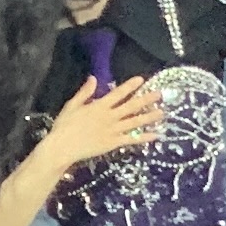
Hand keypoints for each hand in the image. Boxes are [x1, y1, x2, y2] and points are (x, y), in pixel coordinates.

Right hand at [39, 75, 166, 170]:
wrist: (63, 147)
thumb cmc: (64, 126)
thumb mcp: (71, 105)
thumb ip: (84, 92)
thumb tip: (93, 78)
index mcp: (99, 106)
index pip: (118, 93)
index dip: (130, 86)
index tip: (141, 80)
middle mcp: (110, 117)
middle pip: (131, 106)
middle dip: (146, 99)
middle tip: (160, 94)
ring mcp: (113, 130)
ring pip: (135, 122)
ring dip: (149, 117)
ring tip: (162, 112)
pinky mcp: (114, 143)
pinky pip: (132, 139)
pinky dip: (144, 137)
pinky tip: (156, 135)